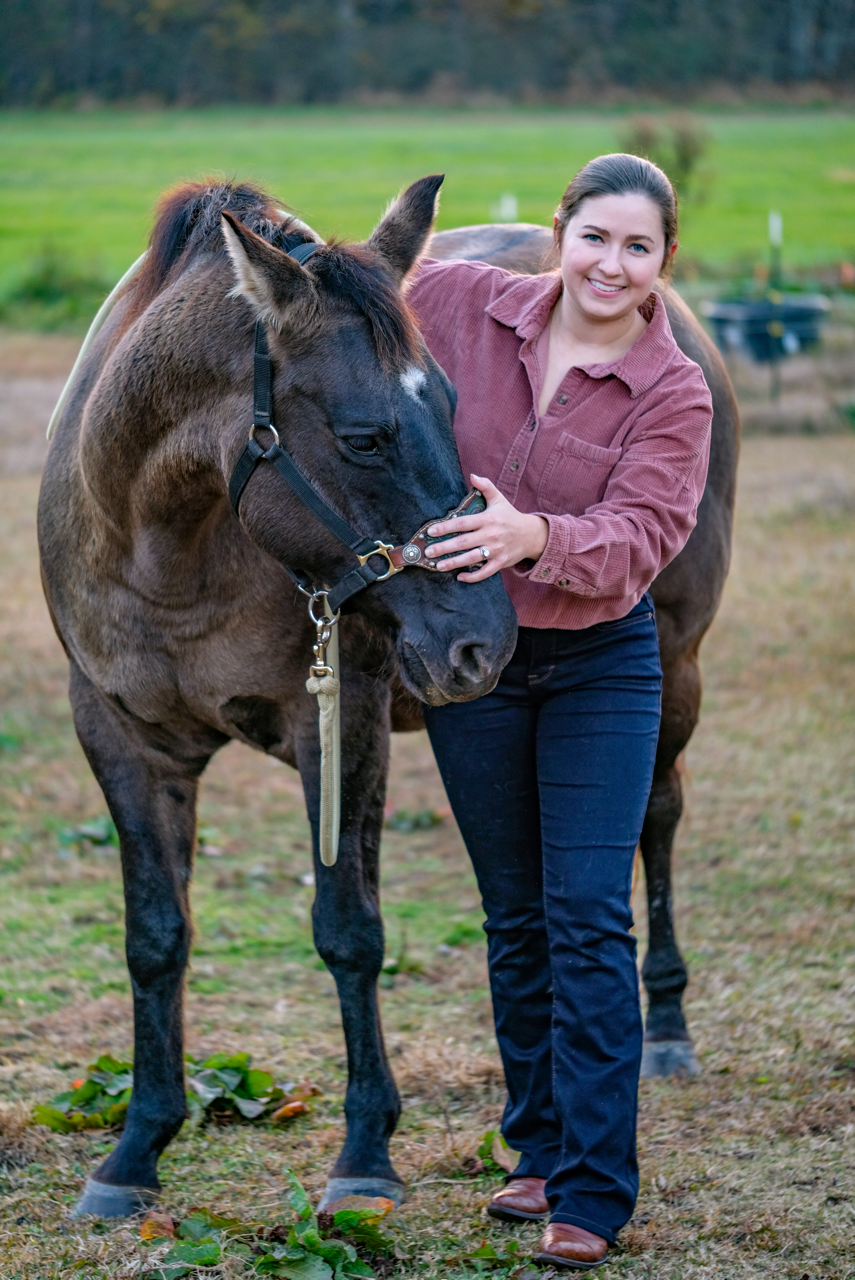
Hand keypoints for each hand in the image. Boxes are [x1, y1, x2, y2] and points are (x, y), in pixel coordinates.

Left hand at [424, 474, 548, 582]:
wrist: (532, 535)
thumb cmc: (510, 516)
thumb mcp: (499, 499)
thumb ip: (486, 486)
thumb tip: (472, 475)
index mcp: (488, 519)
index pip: (463, 523)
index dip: (446, 527)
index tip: (431, 531)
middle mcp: (491, 535)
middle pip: (463, 542)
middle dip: (444, 547)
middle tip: (428, 552)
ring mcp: (496, 550)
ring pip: (471, 558)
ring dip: (454, 563)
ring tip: (438, 566)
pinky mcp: (500, 563)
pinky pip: (485, 572)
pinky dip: (472, 577)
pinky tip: (459, 576)